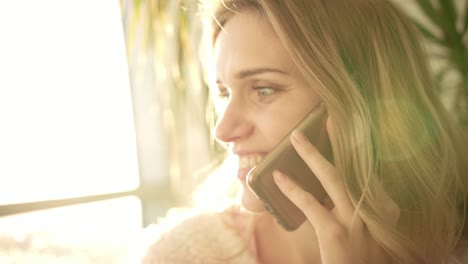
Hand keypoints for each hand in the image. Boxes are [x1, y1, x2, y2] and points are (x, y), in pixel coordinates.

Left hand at [273, 118, 397, 263]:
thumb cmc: (364, 255)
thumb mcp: (369, 228)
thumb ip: (357, 207)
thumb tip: (332, 188)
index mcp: (384, 207)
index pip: (368, 170)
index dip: (358, 147)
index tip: (346, 128)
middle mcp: (374, 209)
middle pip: (354, 165)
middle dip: (340, 139)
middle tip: (327, 118)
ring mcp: (355, 220)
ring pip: (332, 178)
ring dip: (311, 155)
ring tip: (295, 138)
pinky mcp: (335, 233)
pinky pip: (311, 204)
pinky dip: (293, 188)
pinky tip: (279, 177)